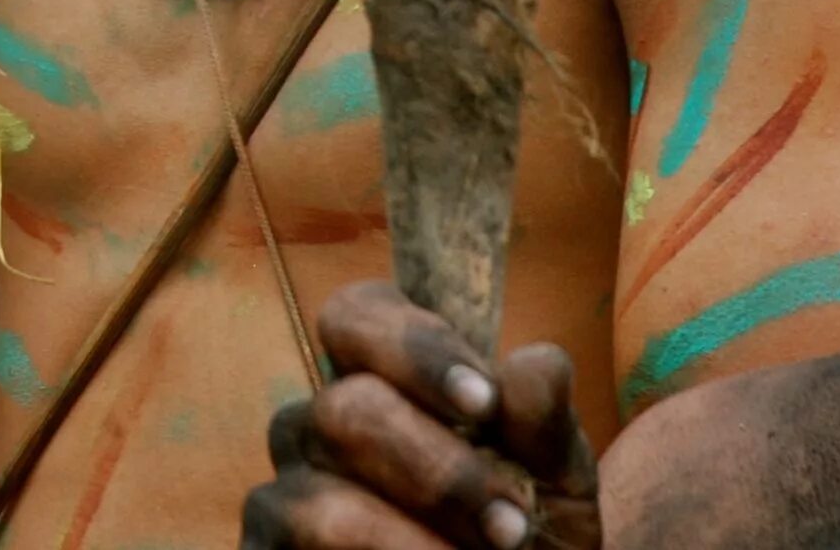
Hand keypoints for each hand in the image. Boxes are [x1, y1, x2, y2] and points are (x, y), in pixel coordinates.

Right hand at [243, 281, 598, 549]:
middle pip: (346, 410)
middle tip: (511, 527)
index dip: (415, 349)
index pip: (356, 314)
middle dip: (440, 474)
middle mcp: (316, 426)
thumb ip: (542, 422)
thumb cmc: (522, 532)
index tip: (485, 403)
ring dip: (411, 543)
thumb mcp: (555, 479)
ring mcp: (283, 500)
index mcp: (377, 375)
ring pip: (323, 506)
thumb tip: (533, 363)